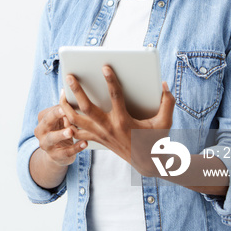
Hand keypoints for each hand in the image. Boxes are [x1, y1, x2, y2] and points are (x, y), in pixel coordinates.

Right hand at [34, 105, 87, 166]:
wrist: (57, 154)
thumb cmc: (61, 131)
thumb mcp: (60, 121)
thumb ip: (63, 111)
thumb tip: (68, 94)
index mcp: (42, 121)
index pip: (48, 112)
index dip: (57, 109)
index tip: (66, 105)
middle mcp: (41, 132)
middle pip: (46, 122)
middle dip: (55, 117)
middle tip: (66, 113)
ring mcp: (46, 145)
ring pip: (52, 138)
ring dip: (61, 134)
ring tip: (71, 131)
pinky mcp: (55, 156)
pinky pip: (66, 152)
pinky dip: (76, 147)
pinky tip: (85, 143)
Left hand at [59, 65, 174, 175]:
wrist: (147, 163)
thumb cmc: (156, 140)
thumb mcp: (165, 122)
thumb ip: (168, 102)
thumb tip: (165, 84)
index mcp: (124, 121)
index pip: (116, 96)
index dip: (111, 80)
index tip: (104, 67)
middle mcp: (109, 127)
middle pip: (87, 108)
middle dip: (77, 90)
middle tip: (70, 75)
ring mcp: (100, 135)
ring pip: (75, 121)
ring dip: (66, 107)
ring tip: (62, 93)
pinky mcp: (97, 140)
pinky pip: (77, 133)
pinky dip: (68, 124)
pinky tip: (63, 114)